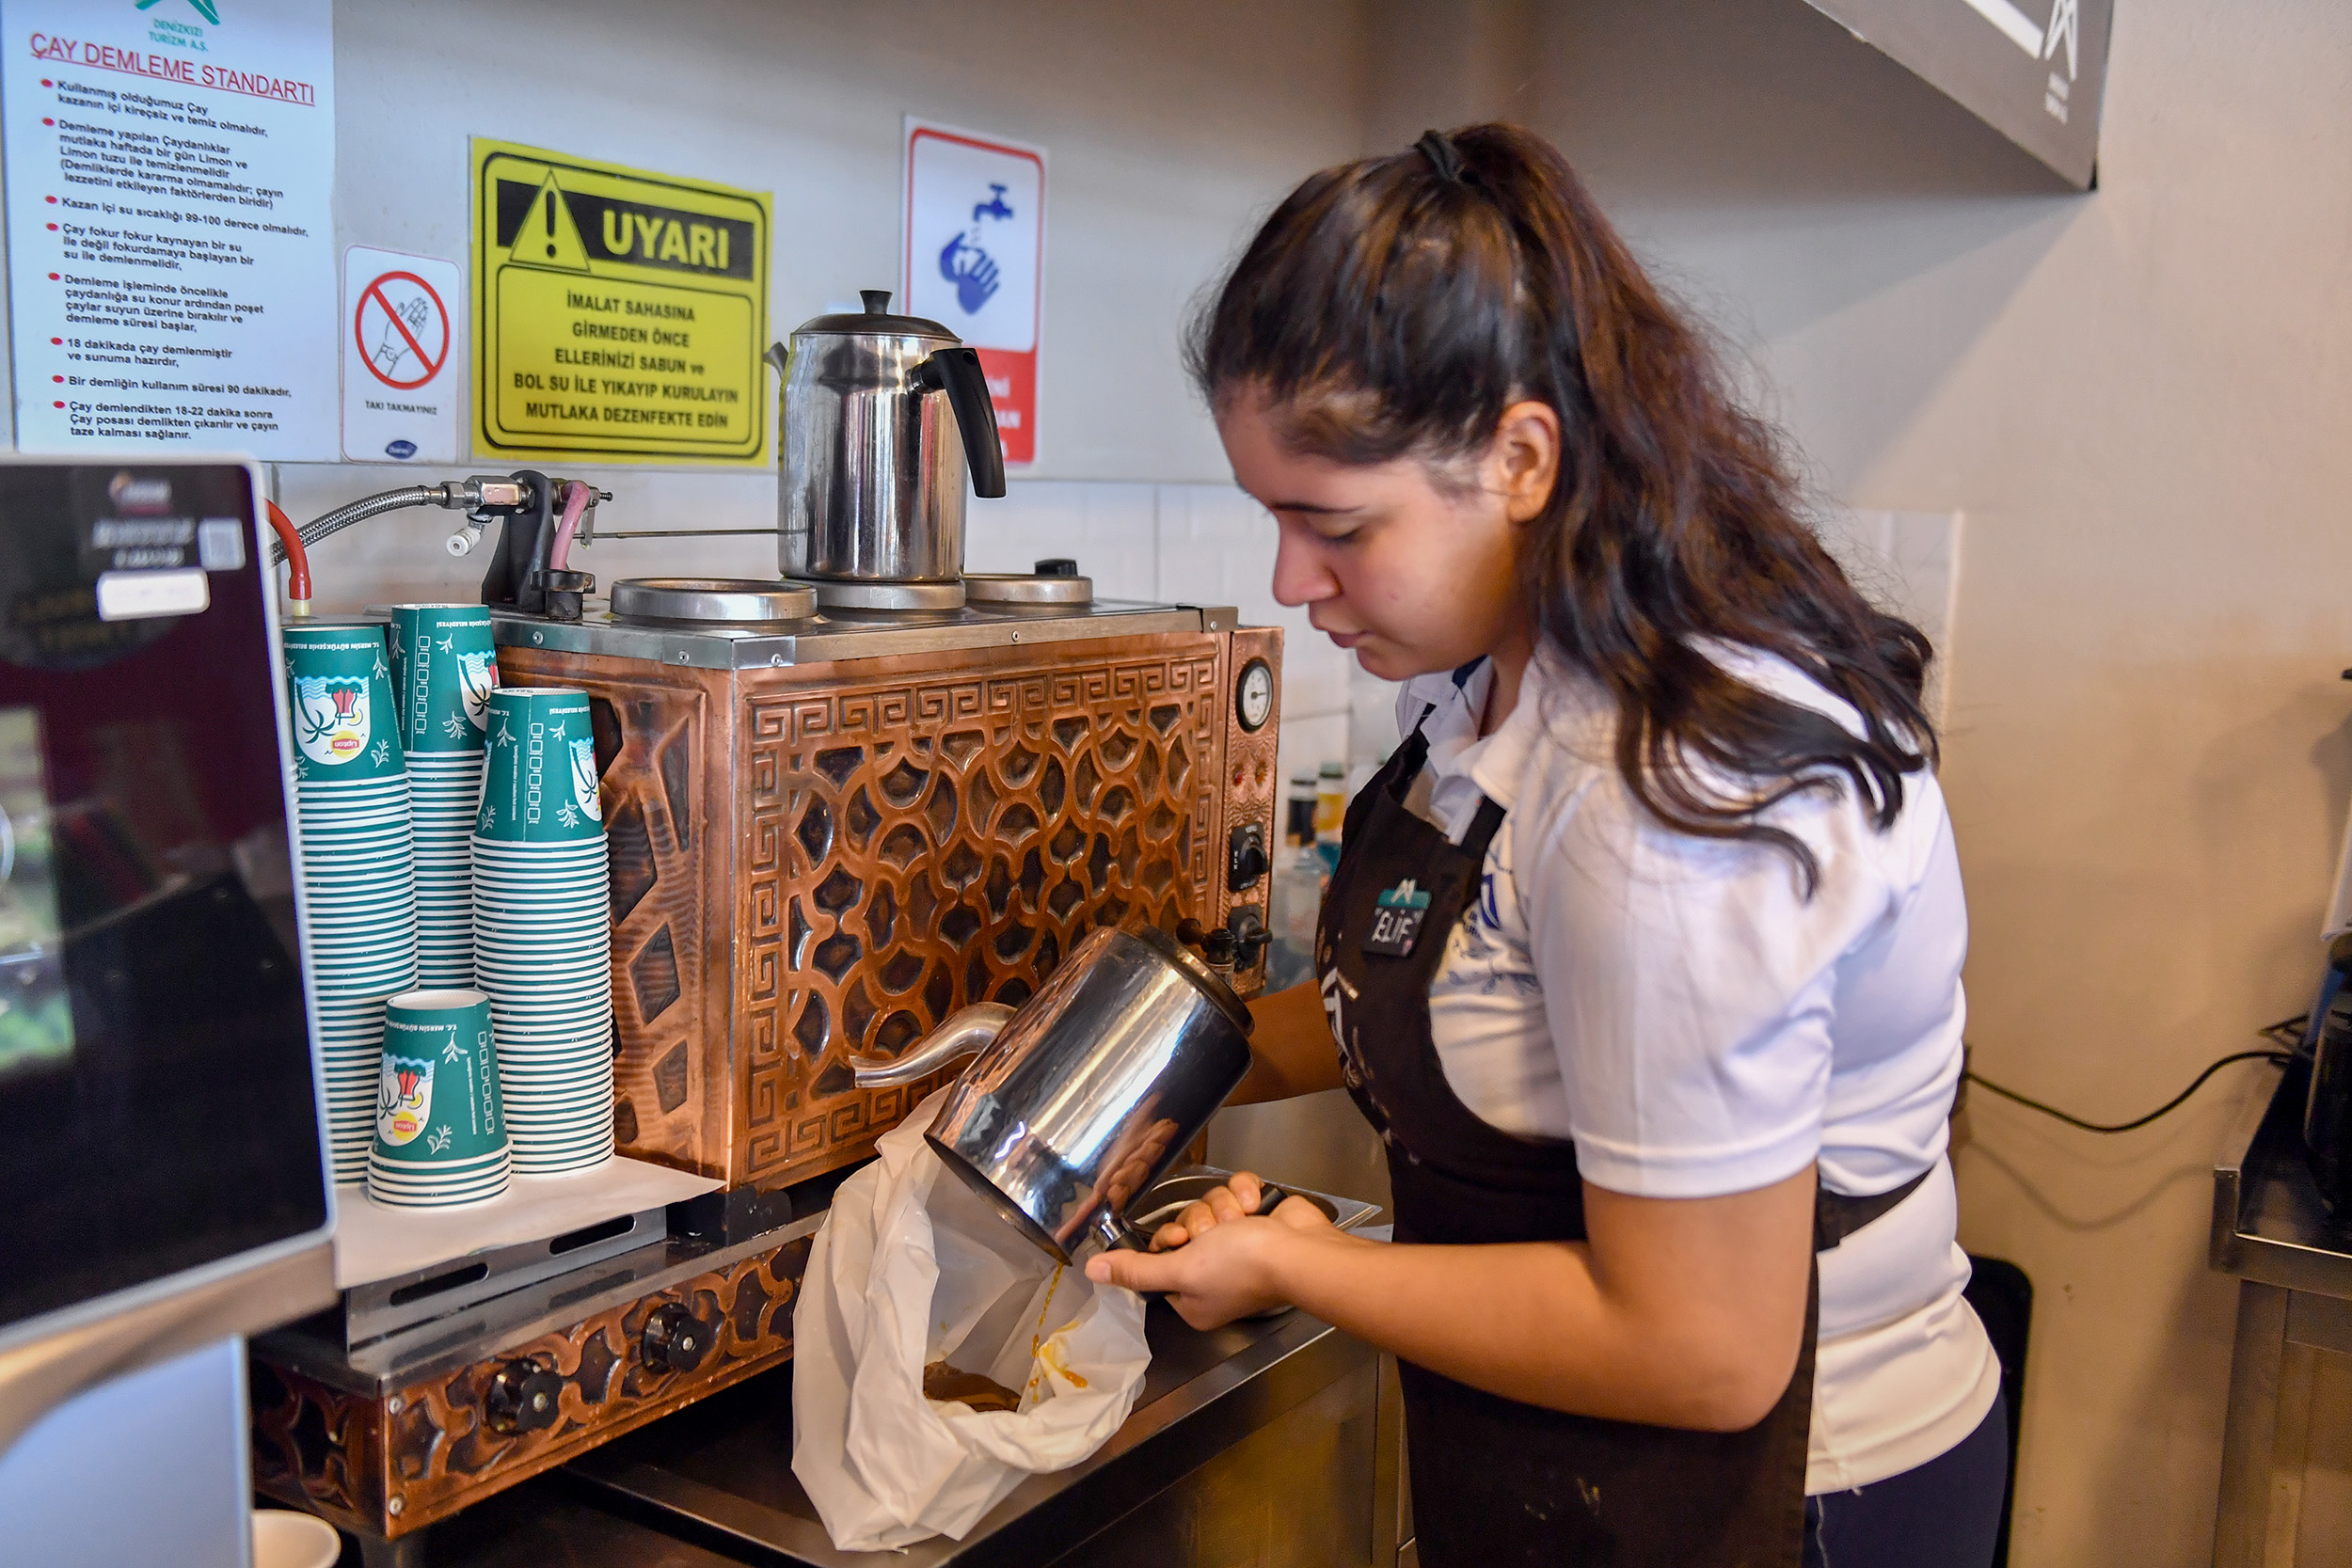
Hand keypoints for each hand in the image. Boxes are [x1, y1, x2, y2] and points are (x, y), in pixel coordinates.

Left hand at [1086, 1185, 1337, 1328]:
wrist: (1301, 1250)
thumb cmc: (1241, 1267)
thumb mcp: (1181, 1270)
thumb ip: (1137, 1270)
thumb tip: (1091, 1271)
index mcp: (1192, 1297)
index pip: (1160, 1258)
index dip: (1167, 1241)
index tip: (1180, 1240)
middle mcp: (1212, 1273)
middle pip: (1185, 1227)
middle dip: (1200, 1222)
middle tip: (1213, 1233)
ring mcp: (1238, 1244)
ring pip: (1209, 1205)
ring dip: (1224, 1208)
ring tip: (1242, 1221)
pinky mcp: (1257, 1217)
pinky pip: (1236, 1190)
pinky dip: (1246, 1193)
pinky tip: (1256, 1206)